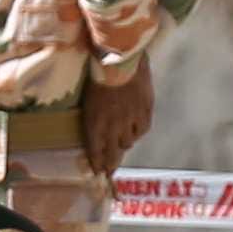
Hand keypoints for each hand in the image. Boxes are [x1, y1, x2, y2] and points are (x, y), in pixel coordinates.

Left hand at [82, 56, 154, 174]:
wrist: (119, 59)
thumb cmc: (96, 73)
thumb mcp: (88, 97)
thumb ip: (91, 115)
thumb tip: (93, 125)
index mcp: (94, 121)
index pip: (95, 149)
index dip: (96, 162)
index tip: (97, 171)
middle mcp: (112, 124)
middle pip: (112, 151)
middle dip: (110, 163)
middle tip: (109, 172)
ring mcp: (129, 119)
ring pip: (127, 141)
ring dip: (123, 143)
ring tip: (121, 144)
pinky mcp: (144, 111)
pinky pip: (142, 130)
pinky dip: (137, 132)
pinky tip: (135, 131)